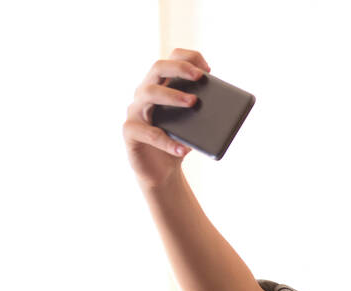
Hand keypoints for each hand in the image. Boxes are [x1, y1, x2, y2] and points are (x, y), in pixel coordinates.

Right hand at [123, 48, 211, 190]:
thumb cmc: (178, 142)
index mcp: (160, 85)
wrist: (161, 172)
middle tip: (199, 77)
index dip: (189, 58)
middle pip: (158, 67)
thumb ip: (201, 111)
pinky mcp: (130, 132)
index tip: (208, 69)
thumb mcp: (192, 124)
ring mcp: (135, 110)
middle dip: (179, 68)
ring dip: (172, 95)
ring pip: (149, 93)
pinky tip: (183, 149)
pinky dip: (166, 141)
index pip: (171, 58)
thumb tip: (220, 106)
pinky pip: (147, 132)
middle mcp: (145, 92)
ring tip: (193, 102)